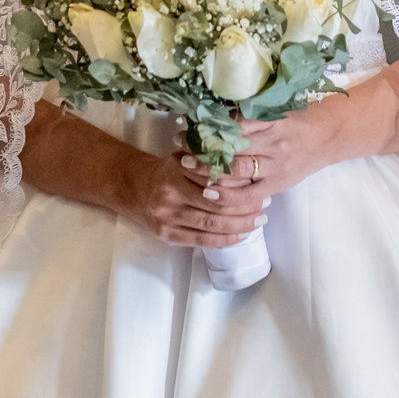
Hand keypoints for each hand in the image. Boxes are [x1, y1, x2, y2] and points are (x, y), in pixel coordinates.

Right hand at [116, 149, 268, 248]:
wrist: (134, 187)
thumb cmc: (167, 170)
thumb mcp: (183, 156)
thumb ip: (207, 159)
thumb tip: (244, 160)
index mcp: (177, 170)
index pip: (216, 179)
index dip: (241, 183)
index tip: (260, 183)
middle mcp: (171, 193)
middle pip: (217, 204)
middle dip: (245, 206)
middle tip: (265, 205)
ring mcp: (168, 217)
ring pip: (211, 224)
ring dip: (239, 225)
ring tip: (258, 221)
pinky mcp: (167, 235)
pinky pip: (200, 241)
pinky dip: (224, 240)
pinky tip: (240, 236)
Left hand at [178, 105, 338, 200]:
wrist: (327, 138)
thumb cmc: (298, 119)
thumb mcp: (277, 107)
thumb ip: (251, 110)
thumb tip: (215, 107)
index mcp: (273, 120)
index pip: (237, 122)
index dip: (212, 123)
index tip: (191, 121)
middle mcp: (274, 143)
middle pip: (233, 146)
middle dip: (204, 146)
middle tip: (180, 143)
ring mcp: (275, 166)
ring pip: (237, 171)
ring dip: (209, 169)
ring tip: (186, 166)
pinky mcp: (276, 185)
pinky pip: (249, 195)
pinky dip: (228, 196)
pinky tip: (209, 194)